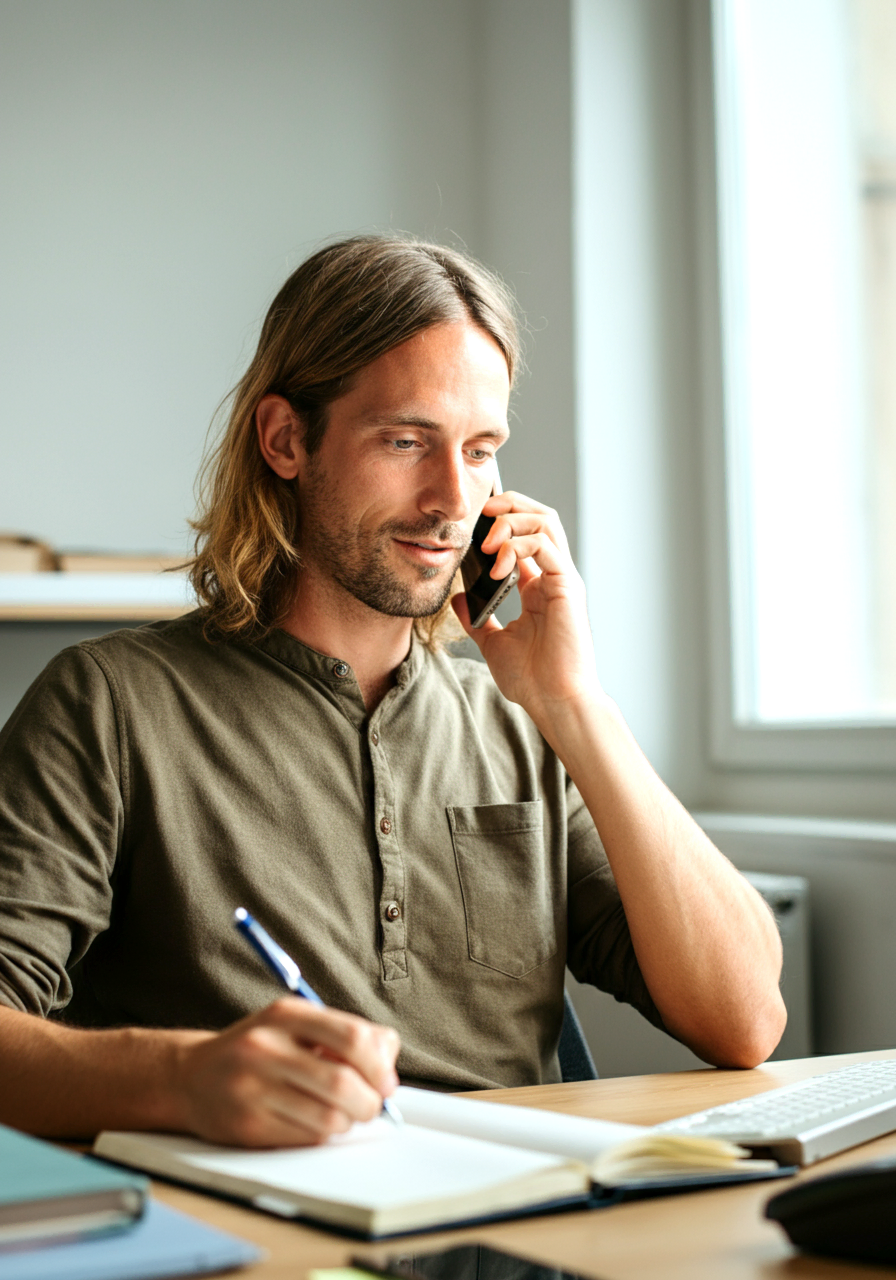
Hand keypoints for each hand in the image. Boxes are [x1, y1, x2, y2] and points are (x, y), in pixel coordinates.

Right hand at [173, 998, 399, 1147]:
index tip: (385, 1081)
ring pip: (328, 1119)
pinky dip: (321, 1137)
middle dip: (369, 1102)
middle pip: (342, 1084)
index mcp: (286, 1015)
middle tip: (369, 1105)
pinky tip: (311, 1123)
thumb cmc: (256, 1050)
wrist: (190, 1077)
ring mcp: (253, 1088)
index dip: (379, 1065)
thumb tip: (388, 1066)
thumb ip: (344, 1035)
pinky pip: (305, 1139)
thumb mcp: (295, 1024)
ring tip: (338, 1114)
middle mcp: (267, 1047)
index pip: (352, 1037)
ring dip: (346, 1123)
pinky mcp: (247, 1125)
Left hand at [453, 491, 601, 728]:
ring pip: (546, 522)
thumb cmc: (533, 679)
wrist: (554, 702)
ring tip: (487, 540)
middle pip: (540, 517)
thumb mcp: (493, 643)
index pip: (524, 535)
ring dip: (512, 520)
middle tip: (481, 513)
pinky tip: (497, 564)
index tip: (471, 525)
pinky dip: (518, 545)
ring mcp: (562, 579)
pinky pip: (545, 546)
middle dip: (510, 505)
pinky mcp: (567, 587)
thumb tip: (458, 598)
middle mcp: (552, 577)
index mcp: (537, 587)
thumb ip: (477, 618)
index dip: (501, 520)